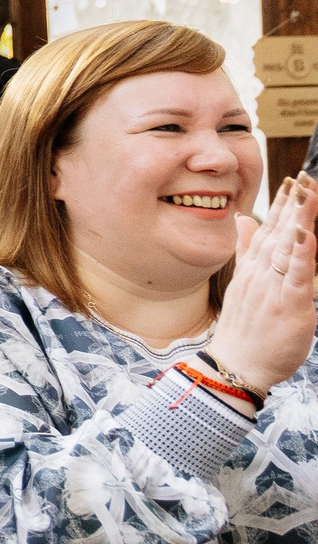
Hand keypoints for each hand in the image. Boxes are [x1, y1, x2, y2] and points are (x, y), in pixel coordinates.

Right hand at [205, 173, 317, 400]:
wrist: (236, 366)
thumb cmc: (245, 332)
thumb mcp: (243, 287)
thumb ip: (245, 251)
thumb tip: (245, 220)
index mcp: (252, 269)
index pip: (269, 230)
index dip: (282, 205)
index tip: (292, 181)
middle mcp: (260, 273)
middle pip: (279, 232)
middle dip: (293, 204)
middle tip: (303, 177)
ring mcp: (272, 287)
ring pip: (288, 247)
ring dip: (299, 219)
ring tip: (306, 193)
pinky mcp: (288, 304)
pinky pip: (296, 274)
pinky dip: (302, 253)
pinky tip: (306, 234)